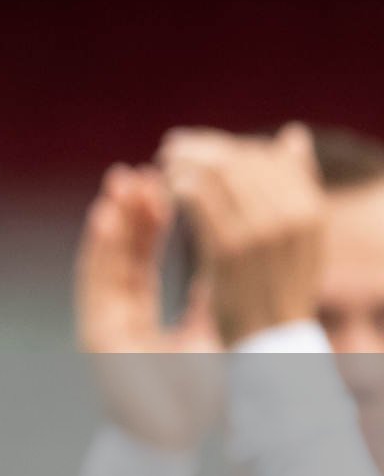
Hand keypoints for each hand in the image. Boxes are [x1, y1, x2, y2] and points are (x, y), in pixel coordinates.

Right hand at [76, 162, 222, 449]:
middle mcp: (114, 316)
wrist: (173, 440)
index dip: (148, 225)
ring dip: (111, 220)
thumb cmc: (191, 398)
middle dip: (129, 213)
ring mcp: (101, 323)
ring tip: (120, 182)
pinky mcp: (93, 332)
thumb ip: (202, 299)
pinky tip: (106, 216)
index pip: (141, 261)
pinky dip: (99, 248)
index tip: (158, 188)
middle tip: (137, 171)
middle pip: (120, 255)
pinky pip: (93, 281)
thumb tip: (214, 262)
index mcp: (138, 317)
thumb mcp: (206, 335)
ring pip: (104, 261)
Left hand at [157, 122, 323, 346]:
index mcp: (311, 208)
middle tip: (172, 146)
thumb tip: (292, 134)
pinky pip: (199, 201)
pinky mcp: (229, 249)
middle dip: (202, 148)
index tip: (202, 145)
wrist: (270, 341)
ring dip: (185, 162)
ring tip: (165, 163)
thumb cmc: (279, 286)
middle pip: (240, 160)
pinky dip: (178, 187)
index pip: (267, 157)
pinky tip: (164, 189)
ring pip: (217, 174)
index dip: (231, 146)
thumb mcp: (299, 235)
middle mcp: (292, 215)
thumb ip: (295, 184)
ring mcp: (262, 231)